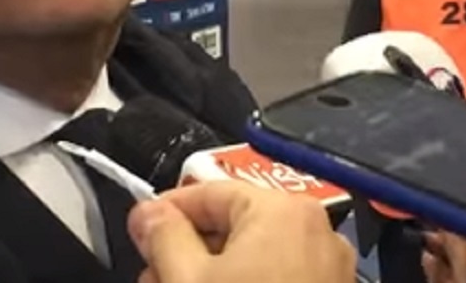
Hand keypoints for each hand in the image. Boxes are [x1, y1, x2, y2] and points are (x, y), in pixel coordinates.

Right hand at [126, 181, 356, 282]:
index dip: (164, 212)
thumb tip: (149, 212)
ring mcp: (330, 271)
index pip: (208, 192)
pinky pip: (277, 279)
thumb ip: (163, 237)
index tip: (135, 236)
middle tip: (151, 279)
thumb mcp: (187, 282)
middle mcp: (317, 231)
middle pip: (233, 225)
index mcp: (282, 211)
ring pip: (253, 256)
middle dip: (186, 250)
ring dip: (210, 274)